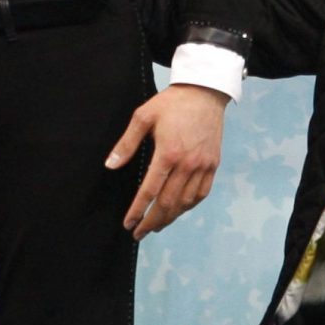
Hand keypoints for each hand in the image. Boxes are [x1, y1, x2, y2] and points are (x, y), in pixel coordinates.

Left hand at [106, 84, 229, 239]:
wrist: (204, 92)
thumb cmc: (171, 103)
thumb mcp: (143, 116)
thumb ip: (127, 143)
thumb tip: (111, 165)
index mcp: (168, 153)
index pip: (150, 191)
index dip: (138, 210)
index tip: (128, 224)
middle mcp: (187, 164)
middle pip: (168, 203)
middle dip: (152, 221)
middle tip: (139, 233)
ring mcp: (203, 166)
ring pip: (185, 202)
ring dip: (170, 218)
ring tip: (156, 226)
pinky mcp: (213, 165)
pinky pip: (201, 194)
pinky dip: (189, 206)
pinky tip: (178, 210)